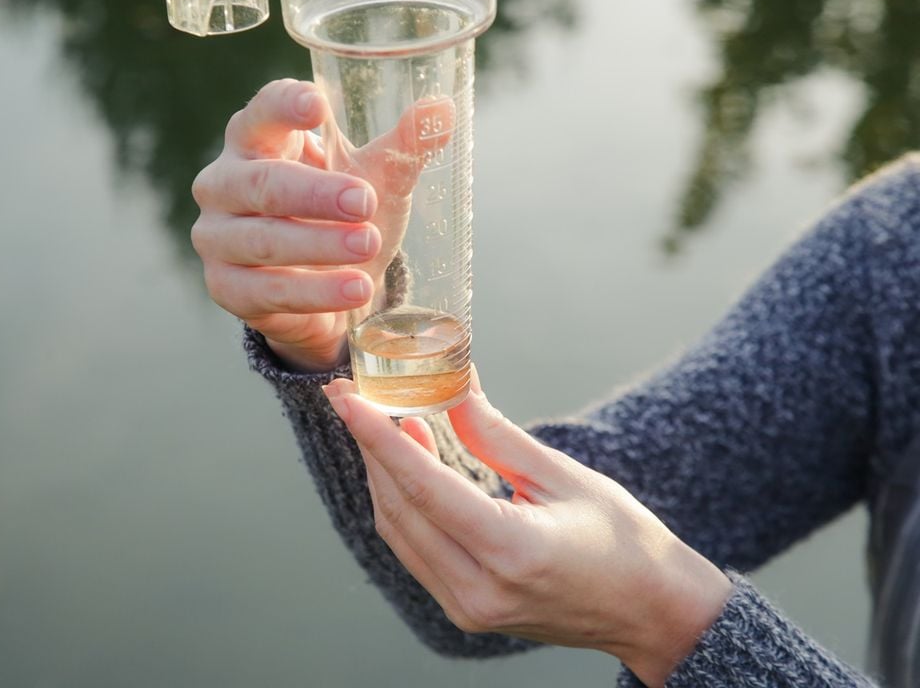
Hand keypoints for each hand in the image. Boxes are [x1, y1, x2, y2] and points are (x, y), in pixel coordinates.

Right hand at [191, 79, 452, 371]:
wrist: (325, 290)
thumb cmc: (340, 216)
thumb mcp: (375, 179)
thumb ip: (404, 146)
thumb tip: (442, 110)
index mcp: (256, 140)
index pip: (262, 112)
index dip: (285, 107)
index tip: (319, 106)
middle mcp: (224, 184)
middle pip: (262, 183)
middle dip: (315, 194)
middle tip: (364, 202)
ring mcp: (218, 238)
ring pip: (263, 240)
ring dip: (319, 244)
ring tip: (369, 246)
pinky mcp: (226, 288)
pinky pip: (268, 291)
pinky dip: (315, 292)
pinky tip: (354, 289)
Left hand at [322, 369, 731, 687]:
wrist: (651, 612)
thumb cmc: (624, 541)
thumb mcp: (564, 476)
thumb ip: (496, 435)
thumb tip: (453, 384)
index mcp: (513, 552)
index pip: (424, 488)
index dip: (378, 438)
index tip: (346, 399)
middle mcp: (480, 590)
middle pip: (399, 509)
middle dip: (369, 448)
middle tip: (352, 397)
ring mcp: (468, 609)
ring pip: (399, 531)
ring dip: (383, 474)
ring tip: (380, 419)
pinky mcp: (466, 610)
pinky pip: (415, 550)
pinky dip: (403, 504)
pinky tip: (407, 463)